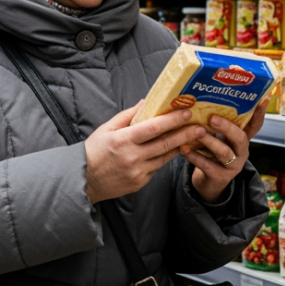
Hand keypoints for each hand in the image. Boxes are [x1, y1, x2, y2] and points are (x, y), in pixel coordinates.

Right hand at [83, 101, 208, 203]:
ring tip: (193, 137)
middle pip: (165, 144)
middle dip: (185, 134)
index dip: (172, 120)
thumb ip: (127, 116)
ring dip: (180, 146)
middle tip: (201, 127)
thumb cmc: (93, 151)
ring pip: (165, 157)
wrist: (83, 180)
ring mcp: (138, 172)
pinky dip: (165, 158)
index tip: (186, 112)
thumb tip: (145, 103)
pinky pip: (157, 168)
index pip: (153, 128)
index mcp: (123, 140)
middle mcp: (133, 157)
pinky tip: (173, 150)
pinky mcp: (140, 182)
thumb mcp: (106, 129)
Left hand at [185, 99, 268, 202]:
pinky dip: (195, 156)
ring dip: (209, 141)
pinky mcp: (220, 176)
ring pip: (224, 152)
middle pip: (240, 138)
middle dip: (227, 127)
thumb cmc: (213, 153)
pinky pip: (207, 165)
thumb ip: (220, 124)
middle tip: (212, 118)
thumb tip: (209, 99)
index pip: (255, 126)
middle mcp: (241, 152)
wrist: (209, 181)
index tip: (263, 100)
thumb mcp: (221, 138)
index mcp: (242, 140)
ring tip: (197, 132)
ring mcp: (232, 166)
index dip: (259, 114)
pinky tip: (184, 148)